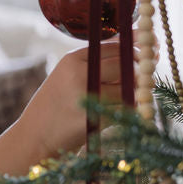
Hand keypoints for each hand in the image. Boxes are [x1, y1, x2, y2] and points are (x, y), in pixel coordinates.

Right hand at [18, 39, 134, 155]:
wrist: (34, 137)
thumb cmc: (54, 106)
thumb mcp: (67, 77)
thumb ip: (96, 63)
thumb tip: (137, 46)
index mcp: (72, 60)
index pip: (115, 46)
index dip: (135, 50)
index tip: (148, 54)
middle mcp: (79, 74)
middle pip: (126, 64)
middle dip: (139, 72)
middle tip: (142, 80)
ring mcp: (86, 97)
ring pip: (129, 88)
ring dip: (135, 93)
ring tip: (127, 99)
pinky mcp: (94, 119)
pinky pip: (124, 110)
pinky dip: (128, 111)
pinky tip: (117, 114)